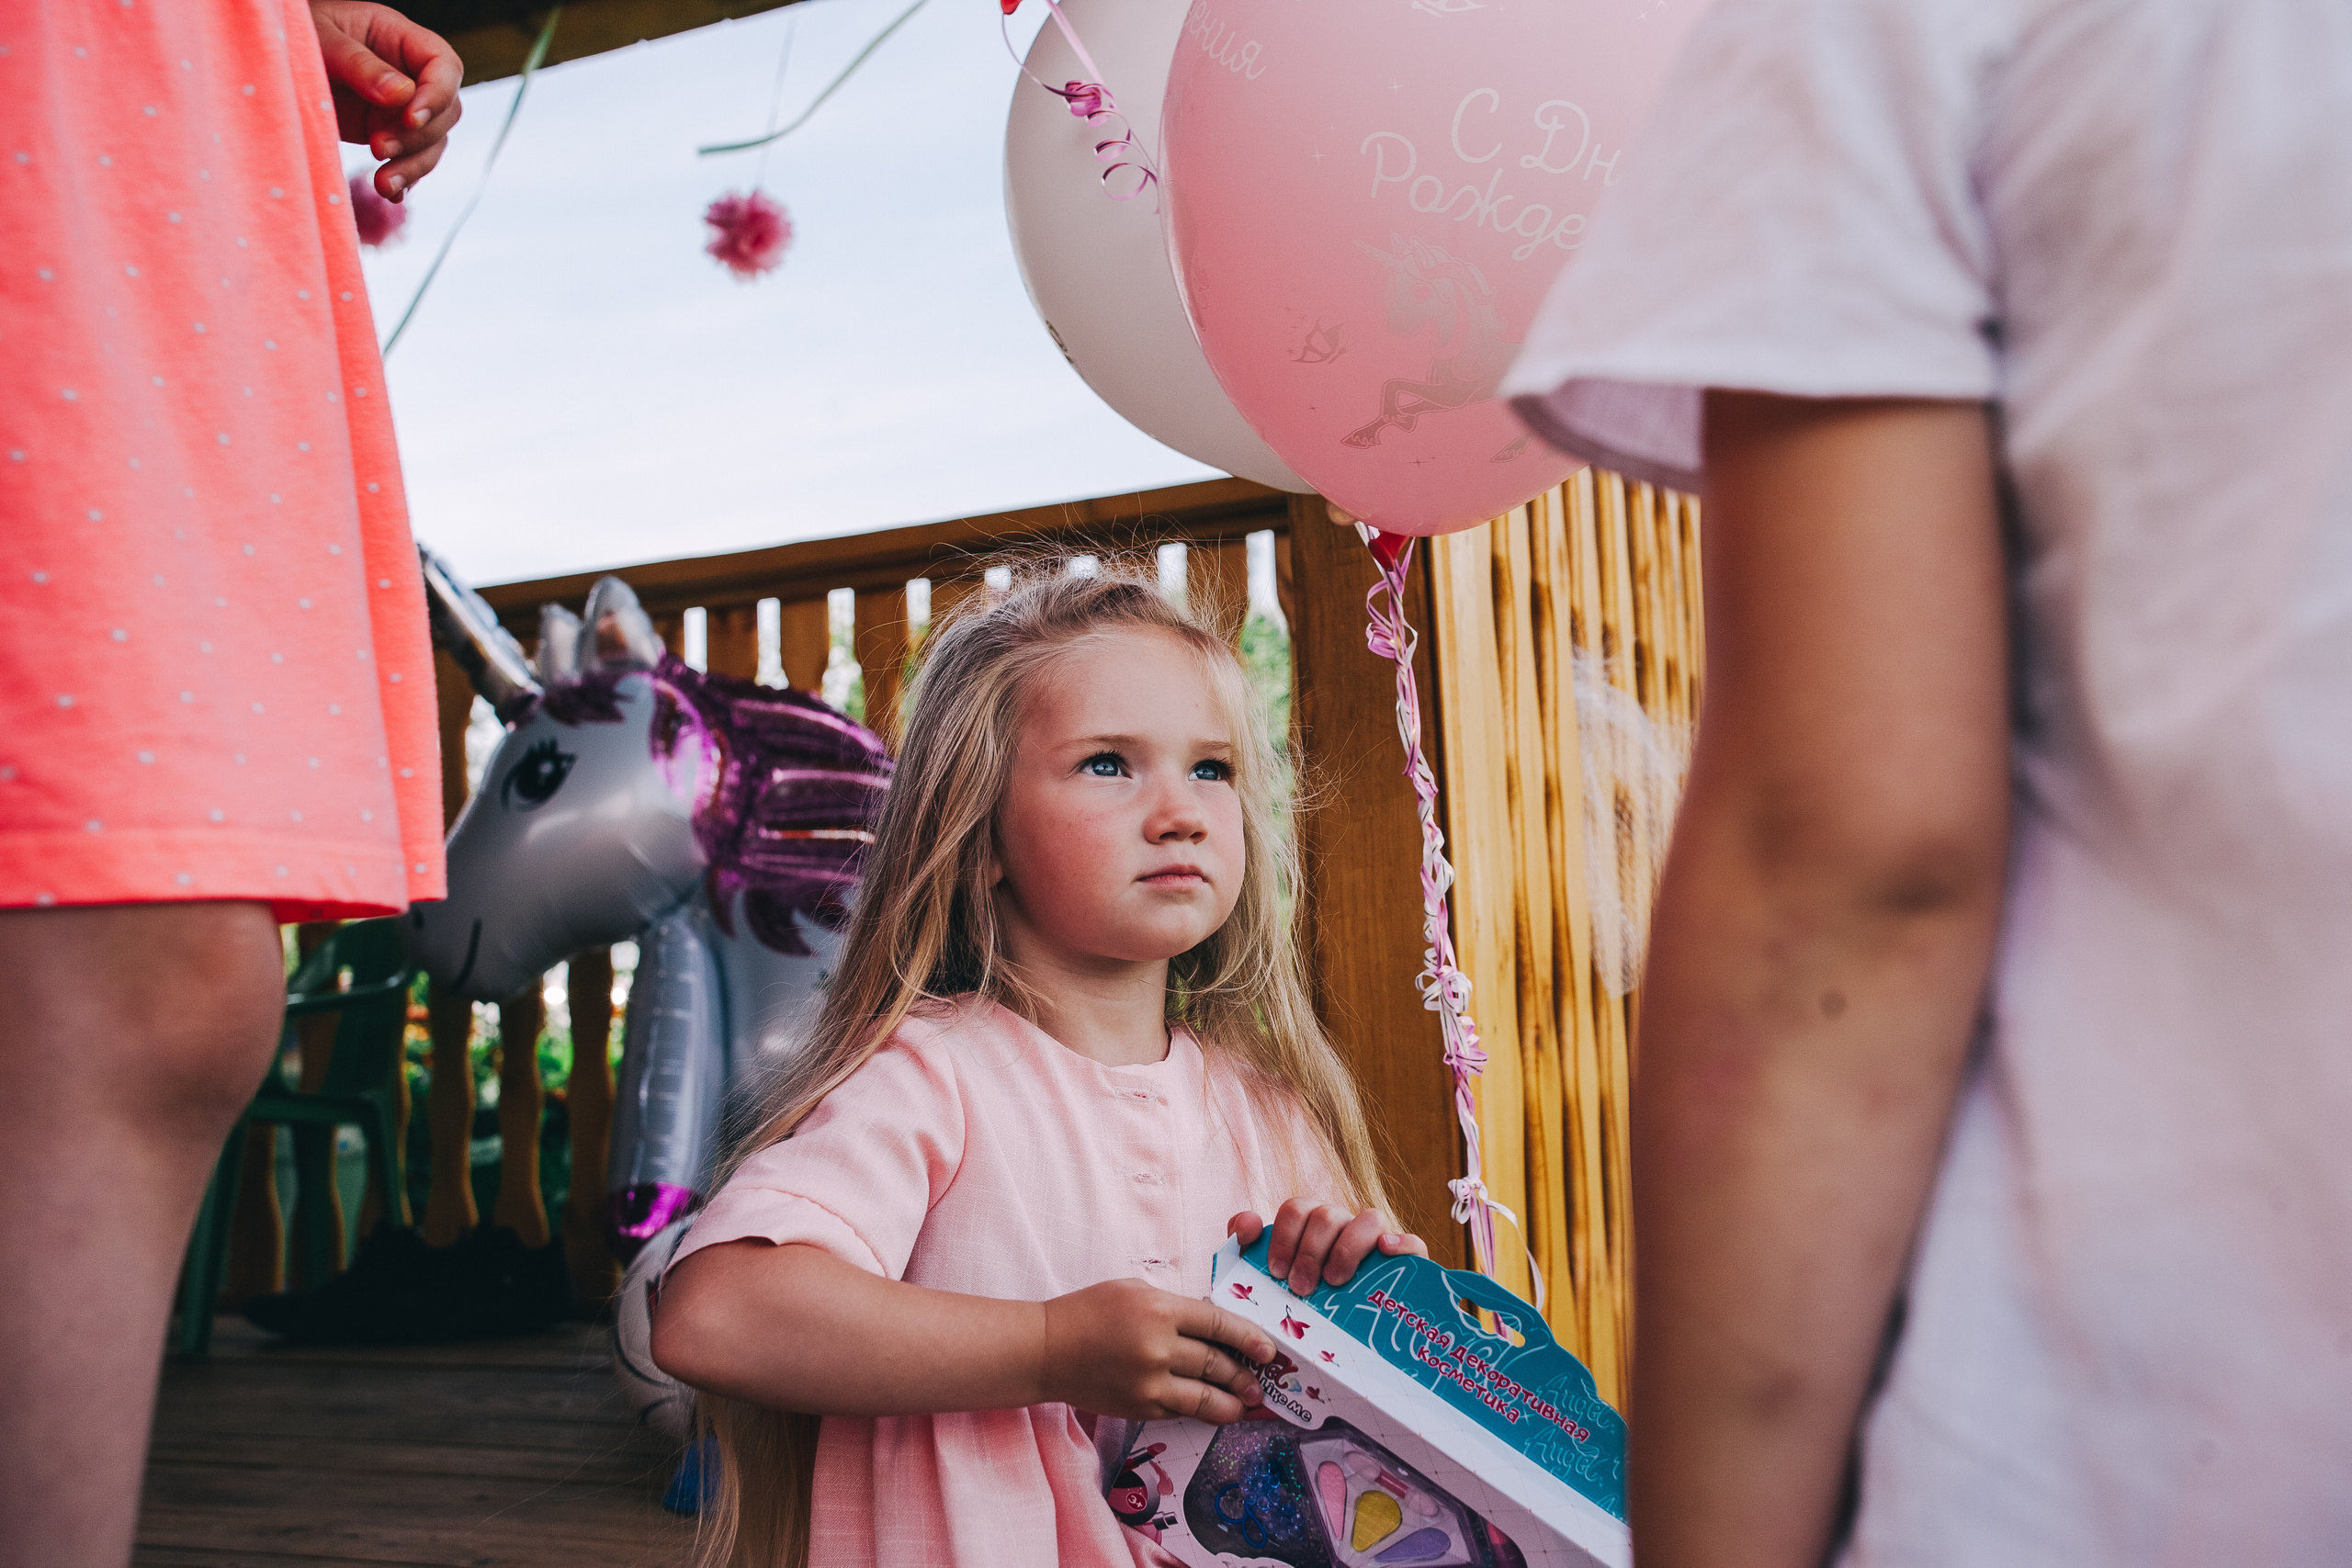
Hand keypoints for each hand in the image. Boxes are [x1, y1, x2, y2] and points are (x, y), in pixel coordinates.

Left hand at [310, 1, 463, 201]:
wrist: (270, 59)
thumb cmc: (293, 32)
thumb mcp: (322, 39)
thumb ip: (360, 65)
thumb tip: (401, 96)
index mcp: (400, 38)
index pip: (444, 67)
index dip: (437, 95)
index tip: (410, 118)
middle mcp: (409, 74)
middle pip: (445, 112)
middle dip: (417, 138)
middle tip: (377, 148)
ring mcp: (400, 108)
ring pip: (433, 143)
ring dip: (413, 167)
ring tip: (382, 184)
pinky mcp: (387, 133)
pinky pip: (411, 161)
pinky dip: (404, 180)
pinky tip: (391, 193)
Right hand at [1039, 1277, 1274, 1423]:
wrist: (1046, 1350)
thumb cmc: (1088, 1312)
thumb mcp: (1133, 1291)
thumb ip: (1174, 1307)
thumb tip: (1213, 1324)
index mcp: (1159, 1309)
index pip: (1218, 1324)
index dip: (1249, 1338)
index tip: (1268, 1350)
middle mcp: (1158, 1347)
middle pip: (1218, 1364)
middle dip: (1245, 1376)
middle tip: (1261, 1383)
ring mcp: (1148, 1383)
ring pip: (1206, 1398)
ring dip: (1232, 1403)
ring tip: (1246, 1404)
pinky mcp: (1139, 1408)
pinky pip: (1181, 1411)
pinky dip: (1199, 1410)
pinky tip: (1211, 1409)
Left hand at [1230, 1201, 1426, 1295]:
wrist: (1353, 1343)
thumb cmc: (1304, 1307)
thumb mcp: (1271, 1282)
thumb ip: (1247, 1251)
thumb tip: (1246, 1224)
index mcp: (1311, 1226)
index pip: (1296, 1208)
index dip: (1283, 1236)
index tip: (1275, 1272)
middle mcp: (1345, 1226)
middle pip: (1327, 1215)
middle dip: (1309, 1251)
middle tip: (1301, 1288)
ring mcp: (1378, 1242)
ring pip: (1369, 1219)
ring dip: (1348, 1248)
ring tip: (1334, 1281)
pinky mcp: (1408, 1264)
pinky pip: (1413, 1242)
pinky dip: (1401, 1243)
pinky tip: (1386, 1251)